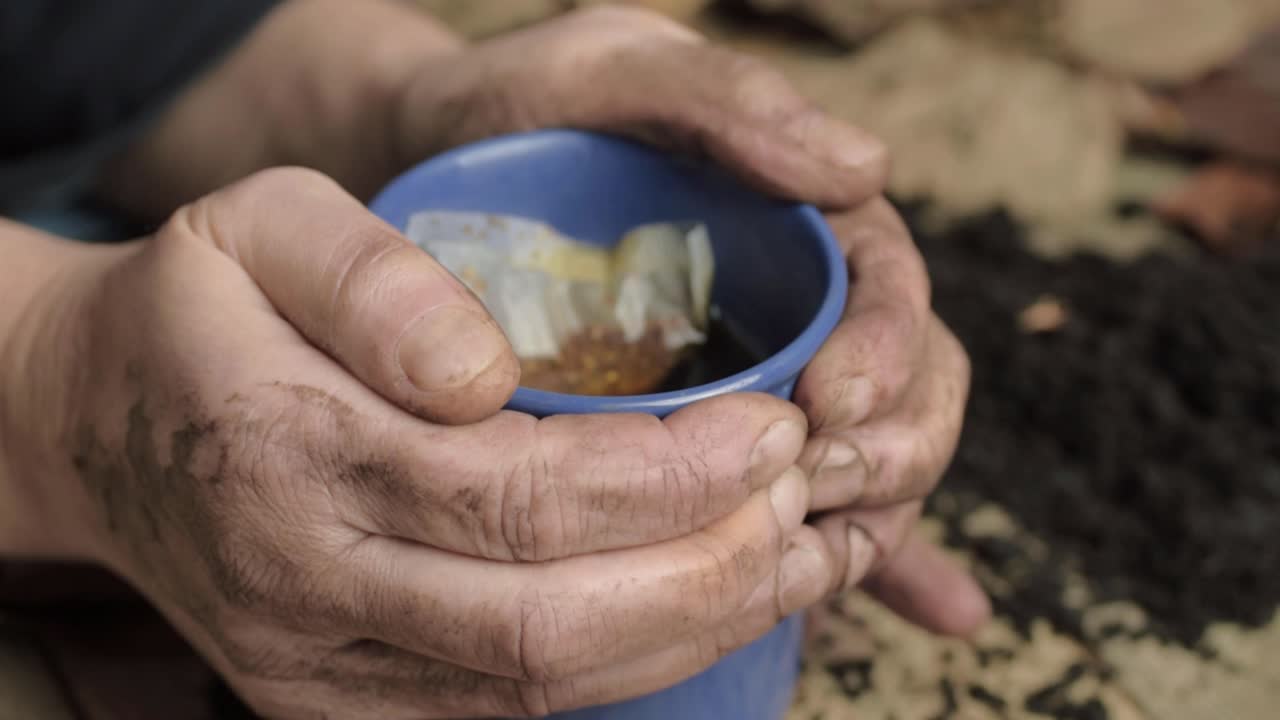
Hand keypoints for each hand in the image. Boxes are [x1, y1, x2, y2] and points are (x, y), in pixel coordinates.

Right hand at [5, 169, 830, 718]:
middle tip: (811, 503)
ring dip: (694, 632)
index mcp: (289, 453)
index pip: (520, 497)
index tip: (772, 426)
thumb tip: (490, 372)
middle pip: (549, 623)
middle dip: (712, 571)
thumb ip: (372, 283)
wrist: (95, 424)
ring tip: (801, 564)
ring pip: (541, 689)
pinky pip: (506, 714)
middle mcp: (305, 585)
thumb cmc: (201, 310)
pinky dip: (630, 668)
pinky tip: (708, 608)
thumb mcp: (264, 227)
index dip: (672, 478)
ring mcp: (317, 668)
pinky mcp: (336, 703)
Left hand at [410, 6, 987, 633]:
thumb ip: (722, 99)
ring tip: (819, 558)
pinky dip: (843, 562)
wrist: (416, 176)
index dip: (889, 354)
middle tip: (823, 484)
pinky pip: (787, 511)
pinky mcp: (702, 449)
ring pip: (858, 464)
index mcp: (795, 228)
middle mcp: (789, 312)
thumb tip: (863, 170)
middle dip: (887, 450)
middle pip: (897, 394)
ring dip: (869, 519)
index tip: (833, 402)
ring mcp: (750, 387)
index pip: (889, 295)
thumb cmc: (515, 115)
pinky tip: (931, 614)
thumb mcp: (608, 74)